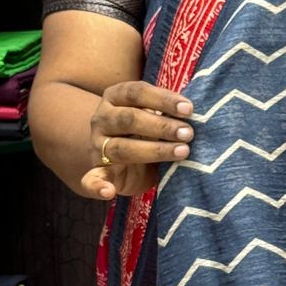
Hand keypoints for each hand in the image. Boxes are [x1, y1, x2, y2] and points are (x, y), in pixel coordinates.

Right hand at [82, 81, 193, 199]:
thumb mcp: (154, 115)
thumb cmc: (146, 130)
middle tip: (188, 133)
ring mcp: (97, 145)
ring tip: (182, 152)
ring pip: (121, 148)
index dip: (163, 99)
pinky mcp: (97, 171)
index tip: (188, 109)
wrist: (121, 157)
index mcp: (115, 97)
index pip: (137, 92)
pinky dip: (97, 187)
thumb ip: (168, 112)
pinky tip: (108, 192)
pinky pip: (91, 180)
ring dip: (154, 151)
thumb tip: (194, 112)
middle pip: (129, 119)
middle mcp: (102, 118)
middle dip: (162, 126)